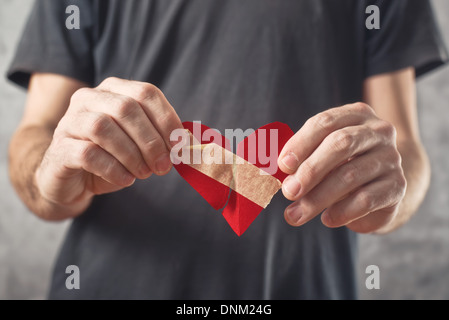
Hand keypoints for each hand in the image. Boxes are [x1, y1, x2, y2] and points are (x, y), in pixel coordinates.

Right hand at [36, 77, 182, 209]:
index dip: (167, 119)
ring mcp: (70, 121)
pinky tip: (126, 180)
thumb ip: (160, 137)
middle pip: (126, 108)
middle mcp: (89, 99)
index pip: (146, 93)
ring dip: (132, 154)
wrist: (70, 178)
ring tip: (144, 173)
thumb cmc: (110, 157)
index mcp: (113, 90)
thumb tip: (188, 143)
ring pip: (103, 128)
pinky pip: (88, 154)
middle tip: (163, 166)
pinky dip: (113, 169)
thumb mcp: (138, 143)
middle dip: (151, 141)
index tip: (180, 146)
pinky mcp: (60, 148)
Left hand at [278, 103, 406, 232]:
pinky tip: (327, 219)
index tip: (282, 165)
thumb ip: (301, 157)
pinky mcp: (397, 186)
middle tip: (288, 192)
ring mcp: (390, 158)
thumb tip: (272, 171)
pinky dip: (342, 211)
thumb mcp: (323, 154)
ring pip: (350, 175)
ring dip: (317, 198)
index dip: (301, 143)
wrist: (383, 186)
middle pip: (340, 144)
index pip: (325, 122)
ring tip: (295, 215)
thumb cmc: (342, 165)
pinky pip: (366, 199)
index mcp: (355, 115)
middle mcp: (377, 131)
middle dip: (310, 170)